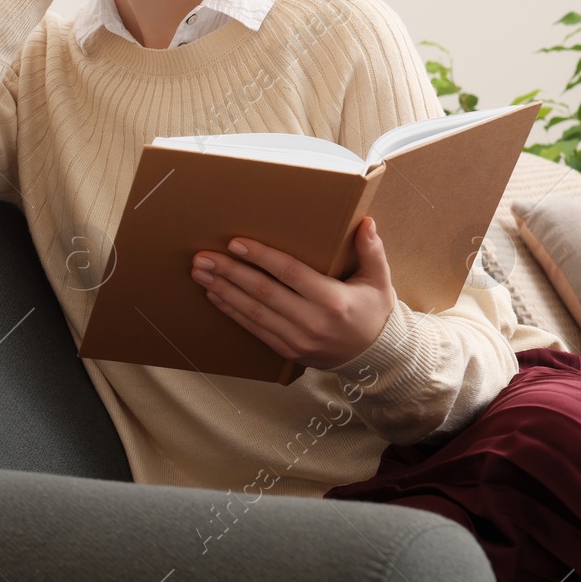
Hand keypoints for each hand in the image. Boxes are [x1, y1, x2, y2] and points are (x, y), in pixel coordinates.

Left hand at [189, 216, 395, 370]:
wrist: (376, 359)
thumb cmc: (373, 312)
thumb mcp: (380, 281)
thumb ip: (372, 251)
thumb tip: (366, 222)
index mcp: (333, 300)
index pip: (290, 273)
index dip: (261, 257)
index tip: (236, 243)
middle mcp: (312, 321)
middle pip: (263, 292)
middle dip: (230, 273)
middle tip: (203, 258)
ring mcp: (298, 339)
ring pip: (253, 312)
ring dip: (223, 291)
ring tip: (201, 274)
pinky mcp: (288, 351)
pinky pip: (254, 329)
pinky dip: (232, 312)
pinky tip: (214, 296)